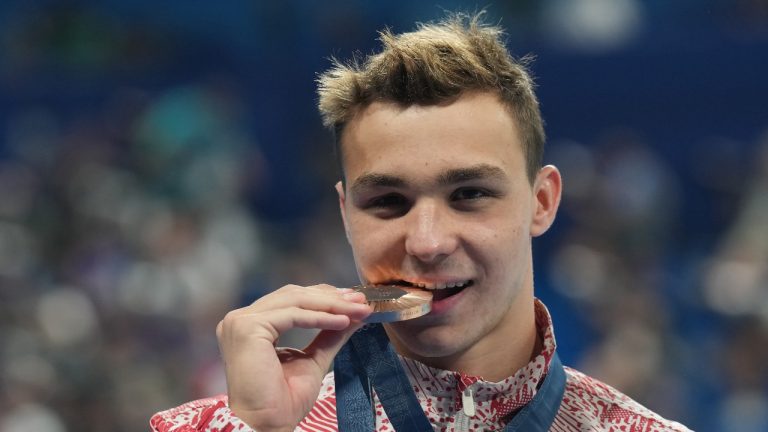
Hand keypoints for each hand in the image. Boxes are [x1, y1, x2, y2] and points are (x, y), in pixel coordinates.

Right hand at [216, 284, 370, 431]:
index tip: (354, 300)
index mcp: (251, 325)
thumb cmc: (284, 401)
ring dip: (330, 305)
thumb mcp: (314, 359)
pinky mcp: (247, 328)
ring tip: (357, 311)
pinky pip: (293, 315)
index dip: (324, 296)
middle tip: (361, 301)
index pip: (291, 299)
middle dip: (331, 297)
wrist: (268, 426)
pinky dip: (321, 317)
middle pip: (293, 295)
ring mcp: (240, 322)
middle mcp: (240, 320)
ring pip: (295, 301)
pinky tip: (343, 322)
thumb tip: (355, 313)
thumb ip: (330, 333)